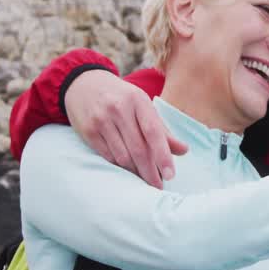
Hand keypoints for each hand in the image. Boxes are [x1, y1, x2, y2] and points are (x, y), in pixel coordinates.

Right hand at [65, 70, 188, 187]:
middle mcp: (119, 109)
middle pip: (138, 148)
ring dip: (135, 171)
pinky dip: (120, 166)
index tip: (171, 175)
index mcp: (138, 100)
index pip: (153, 131)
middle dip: (150, 171)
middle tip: (158, 186)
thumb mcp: (142, 105)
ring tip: (145, 178)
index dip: (163, 155)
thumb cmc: (121, 98)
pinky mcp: (88, 131)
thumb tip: (184, 150)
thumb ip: (162, 129)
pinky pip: (108, 156)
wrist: (84, 84)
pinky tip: (128, 170)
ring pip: (122, 156)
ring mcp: (101, 120)